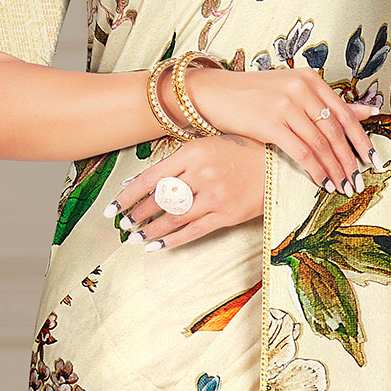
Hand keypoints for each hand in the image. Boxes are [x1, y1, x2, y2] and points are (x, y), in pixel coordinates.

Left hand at [103, 132, 266, 250]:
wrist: (278, 165)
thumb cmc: (240, 150)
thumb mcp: (209, 143)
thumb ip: (178, 160)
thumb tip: (140, 179)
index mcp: (195, 151)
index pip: (153, 176)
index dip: (129, 194)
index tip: (112, 206)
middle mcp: (203, 174)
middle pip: (160, 199)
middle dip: (136, 214)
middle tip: (120, 223)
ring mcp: (215, 196)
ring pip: (174, 218)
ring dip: (150, 229)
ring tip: (134, 237)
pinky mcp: (227, 215)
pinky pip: (194, 231)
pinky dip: (172, 240)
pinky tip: (157, 246)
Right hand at [186, 65, 378, 195]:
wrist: (216, 93)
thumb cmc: (254, 94)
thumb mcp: (292, 90)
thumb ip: (325, 101)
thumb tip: (367, 111)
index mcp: (310, 79)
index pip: (344, 112)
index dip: (361, 139)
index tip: (373, 159)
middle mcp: (301, 88)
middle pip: (335, 129)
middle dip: (350, 159)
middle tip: (359, 180)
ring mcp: (286, 105)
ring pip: (320, 143)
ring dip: (335, 168)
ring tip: (343, 186)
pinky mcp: (270, 123)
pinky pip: (301, 151)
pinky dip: (315, 169)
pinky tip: (321, 181)